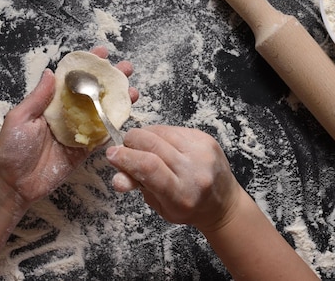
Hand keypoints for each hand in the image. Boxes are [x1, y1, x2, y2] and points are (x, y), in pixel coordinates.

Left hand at [0, 47, 137, 208]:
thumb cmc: (11, 149)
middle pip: (91, 92)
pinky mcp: (83, 150)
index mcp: (50, 103)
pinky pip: (101, 137)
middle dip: (110, 80)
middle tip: (126, 69)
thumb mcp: (20, 118)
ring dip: (117, 101)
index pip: (72, 79)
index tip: (102, 53)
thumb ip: (38, 97)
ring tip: (132, 91)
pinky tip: (126, 116)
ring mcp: (76, 131)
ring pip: (101, 112)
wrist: (15, 184)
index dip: (87, 65)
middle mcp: (66, 114)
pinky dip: (114, 127)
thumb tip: (52, 72)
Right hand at [106, 125, 239, 230]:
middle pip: (151, 143)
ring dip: (143, 137)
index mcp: (181, 194)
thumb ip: (138, 187)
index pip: (148, 167)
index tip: (112, 155)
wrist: (222, 202)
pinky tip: (160, 145)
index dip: (125, 157)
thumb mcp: (159, 206)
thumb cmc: (188, 207)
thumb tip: (117, 177)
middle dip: (130, 142)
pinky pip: (171, 128)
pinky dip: (158, 134)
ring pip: (159, 131)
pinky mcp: (204, 138)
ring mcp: (201, 152)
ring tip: (143, 149)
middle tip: (125, 150)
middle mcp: (194, 171)